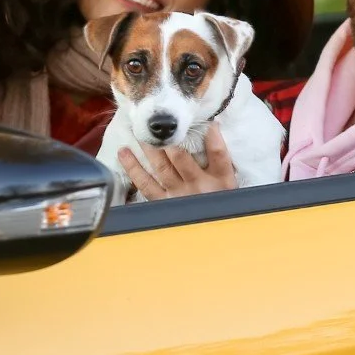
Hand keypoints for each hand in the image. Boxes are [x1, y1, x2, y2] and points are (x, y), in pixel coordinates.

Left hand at [119, 122, 238, 200]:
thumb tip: (212, 128)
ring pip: (161, 167)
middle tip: (157, 122)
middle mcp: (198, 186)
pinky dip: (133, 168)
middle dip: (168, 138)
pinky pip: (145, 184)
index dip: (212, 135)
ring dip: (149, 147)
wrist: (214, 234)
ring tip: (139, 131)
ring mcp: (178, 195)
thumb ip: (221, 159)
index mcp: (221, 180)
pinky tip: (124, 153)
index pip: (218, 153)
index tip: (206, 121)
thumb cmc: (220, 202)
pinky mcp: (162, 203)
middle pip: (181, 157)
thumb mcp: (230, 184)